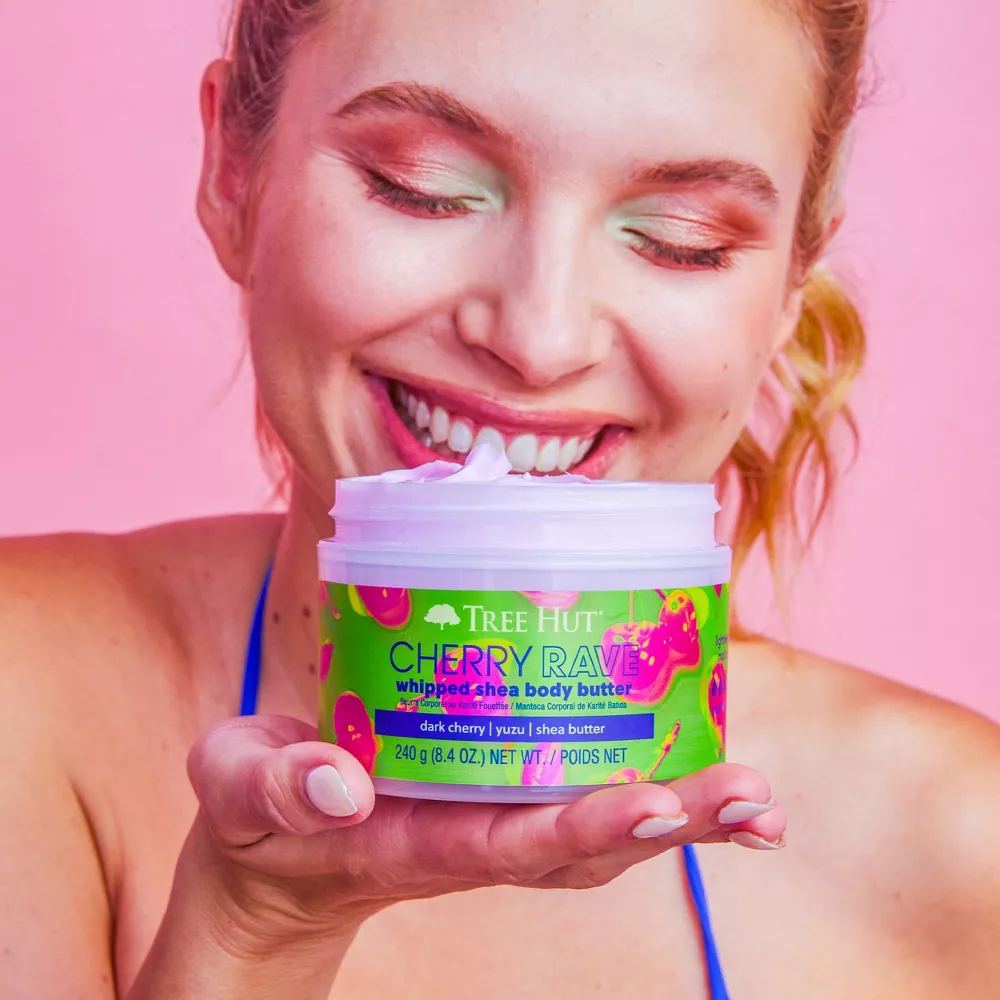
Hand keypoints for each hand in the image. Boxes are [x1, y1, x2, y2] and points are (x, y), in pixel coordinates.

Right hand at [185, 715, 784, 935]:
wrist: (277, 853)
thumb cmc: (259, 814)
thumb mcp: (239, 791)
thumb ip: (276, 786)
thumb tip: (337, 785)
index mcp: (412, 842)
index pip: (508, 845)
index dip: (580, 830)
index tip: (653, 807)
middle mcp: (470, 840)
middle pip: (582, 848)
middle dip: (669, 825)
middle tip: (752, 799)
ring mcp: (491, 821)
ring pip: (598, 828)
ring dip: (683, 813)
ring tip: (758, 797)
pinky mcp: (499, 793)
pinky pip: (581, 792)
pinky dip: (651, 785)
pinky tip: (702, 759)